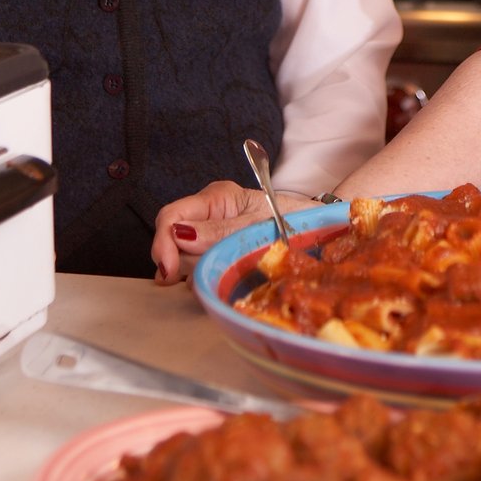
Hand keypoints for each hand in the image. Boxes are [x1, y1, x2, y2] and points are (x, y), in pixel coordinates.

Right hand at [151, 181, 312, 284]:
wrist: (318, 231)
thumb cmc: (293, 220)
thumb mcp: (256, 225)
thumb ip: (218, 231)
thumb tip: (178, 234)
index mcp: (215, 198)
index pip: (171, 216)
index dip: (163, 243)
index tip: (168, 272)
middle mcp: (209, 215)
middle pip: (172, 240)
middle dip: (181, 262)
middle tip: (204, 275)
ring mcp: (212, 235)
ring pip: (182, 258)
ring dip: (195, 272)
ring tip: (221, 275)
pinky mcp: (217, 254)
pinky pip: (198, 270)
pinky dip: (204, 279)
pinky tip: (218, 282)